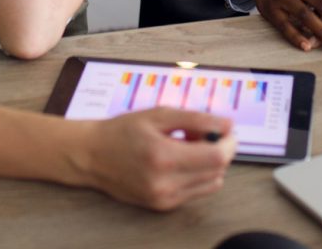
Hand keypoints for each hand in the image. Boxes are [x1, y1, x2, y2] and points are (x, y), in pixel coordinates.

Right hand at [80, 108, 234, 210]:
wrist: (93, 155)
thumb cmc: (123, 130)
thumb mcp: (158, 114)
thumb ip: (195, 119)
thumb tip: (227, 124)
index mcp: (164, 157)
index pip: (216, 157)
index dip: (229, 142)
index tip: (226, 128)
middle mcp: (166, 184)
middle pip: (217, 171)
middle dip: (219, 149)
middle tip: (201, 132)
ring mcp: (165, 199)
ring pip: (211, 183)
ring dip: (210, 163)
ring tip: (189, 145)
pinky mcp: (163, 206)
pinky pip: (196, 191)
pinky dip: (198, 174)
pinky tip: (180, 159)